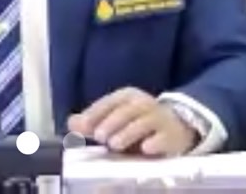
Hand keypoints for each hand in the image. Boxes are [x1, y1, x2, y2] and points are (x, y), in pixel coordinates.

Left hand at [68, 88, 197, 157]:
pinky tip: (146, 148)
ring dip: (129, 132)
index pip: (110, 101)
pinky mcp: (172, 135)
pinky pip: (164, 137)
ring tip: (114, 144)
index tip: (83, 126)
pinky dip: (155, 142)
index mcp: (127, 97)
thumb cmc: (137, 124)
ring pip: (144, 122)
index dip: (96, 112)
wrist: (175, 127)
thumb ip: (92, 123)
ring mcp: (159, 119)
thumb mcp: (114, 120)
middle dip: (112, 122)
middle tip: (99, 136)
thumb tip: (71, 123)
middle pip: (127, 109)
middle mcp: (144, 104)